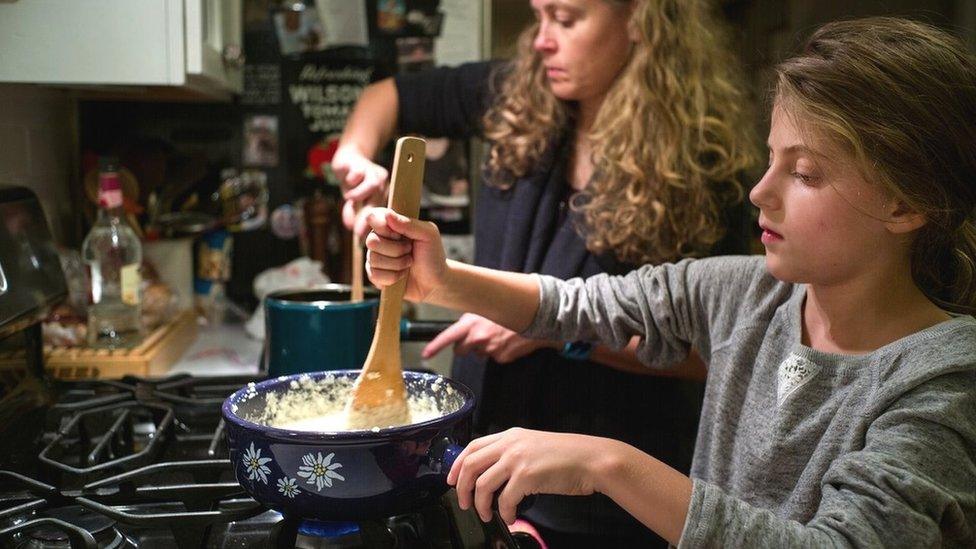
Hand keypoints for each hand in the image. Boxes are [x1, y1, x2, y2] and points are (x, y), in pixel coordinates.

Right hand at [331, 145, 388, 235]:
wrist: (349, 157)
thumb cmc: (354, 181)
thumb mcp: (353, 199)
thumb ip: (352, 211)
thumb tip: (350, 226)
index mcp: (381, 194)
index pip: (380, 214)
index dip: (372, 228)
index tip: (363, 240)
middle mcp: (380, 184)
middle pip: (377, 202)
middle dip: (367, 219)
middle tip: (358, 232)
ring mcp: (371, 172)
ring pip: (373, 184)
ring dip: (360, 194)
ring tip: (349, 198)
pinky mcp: (359, 163)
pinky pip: (359, 172)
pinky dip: (353, 178)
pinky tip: (348, 181)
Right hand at [365, 208, 447, 301]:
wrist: (435, 281)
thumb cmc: (432, 255)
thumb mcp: (428, 235)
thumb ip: (409, 223)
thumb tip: (388, 215)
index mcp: (391, 225)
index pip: (373, 217)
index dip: (383, 227)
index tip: (398, 234)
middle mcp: (379, 239)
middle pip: (372, 241)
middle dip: (396, 249)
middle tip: (410, 250)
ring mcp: (375, 257)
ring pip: (374, 259)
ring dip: (398, 264)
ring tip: (409, 263)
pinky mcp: (375, 275)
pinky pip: (375, 275)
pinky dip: (394, 276)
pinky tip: (402, 275)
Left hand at [422, 313, 555, 362]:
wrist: (536, 316)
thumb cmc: (510, 308)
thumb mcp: (486, 306)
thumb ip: (472, 318)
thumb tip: (464, 325)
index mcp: (472, 323)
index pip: (448, 337)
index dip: (435, 347)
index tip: (425, 355)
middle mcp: (479, 337)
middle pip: (461, 350)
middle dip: (465, 346)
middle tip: (476, 336)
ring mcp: (490, 349)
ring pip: (479, 353)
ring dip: (484, 346)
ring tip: (498, 333)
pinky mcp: (502, 357)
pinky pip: (495, 356)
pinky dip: (499, 350)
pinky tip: (508, 339)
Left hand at [447, 428, 617, 523]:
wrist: (591, 460)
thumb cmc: (568, 457)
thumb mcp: (534, 445)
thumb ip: (513, 453)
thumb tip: (494, 473)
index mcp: (511, 435)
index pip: (472, 446)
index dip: (457, 465)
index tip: (452, 479)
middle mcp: (510, 444)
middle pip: (470, 465)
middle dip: (461, 488)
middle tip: (464, 503)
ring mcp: (517, 459)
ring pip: (482, 484)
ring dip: (480, 504)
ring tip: (487, 514)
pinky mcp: (526, 476)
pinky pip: (504, 500)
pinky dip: (504, 512)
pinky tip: (511, 516)